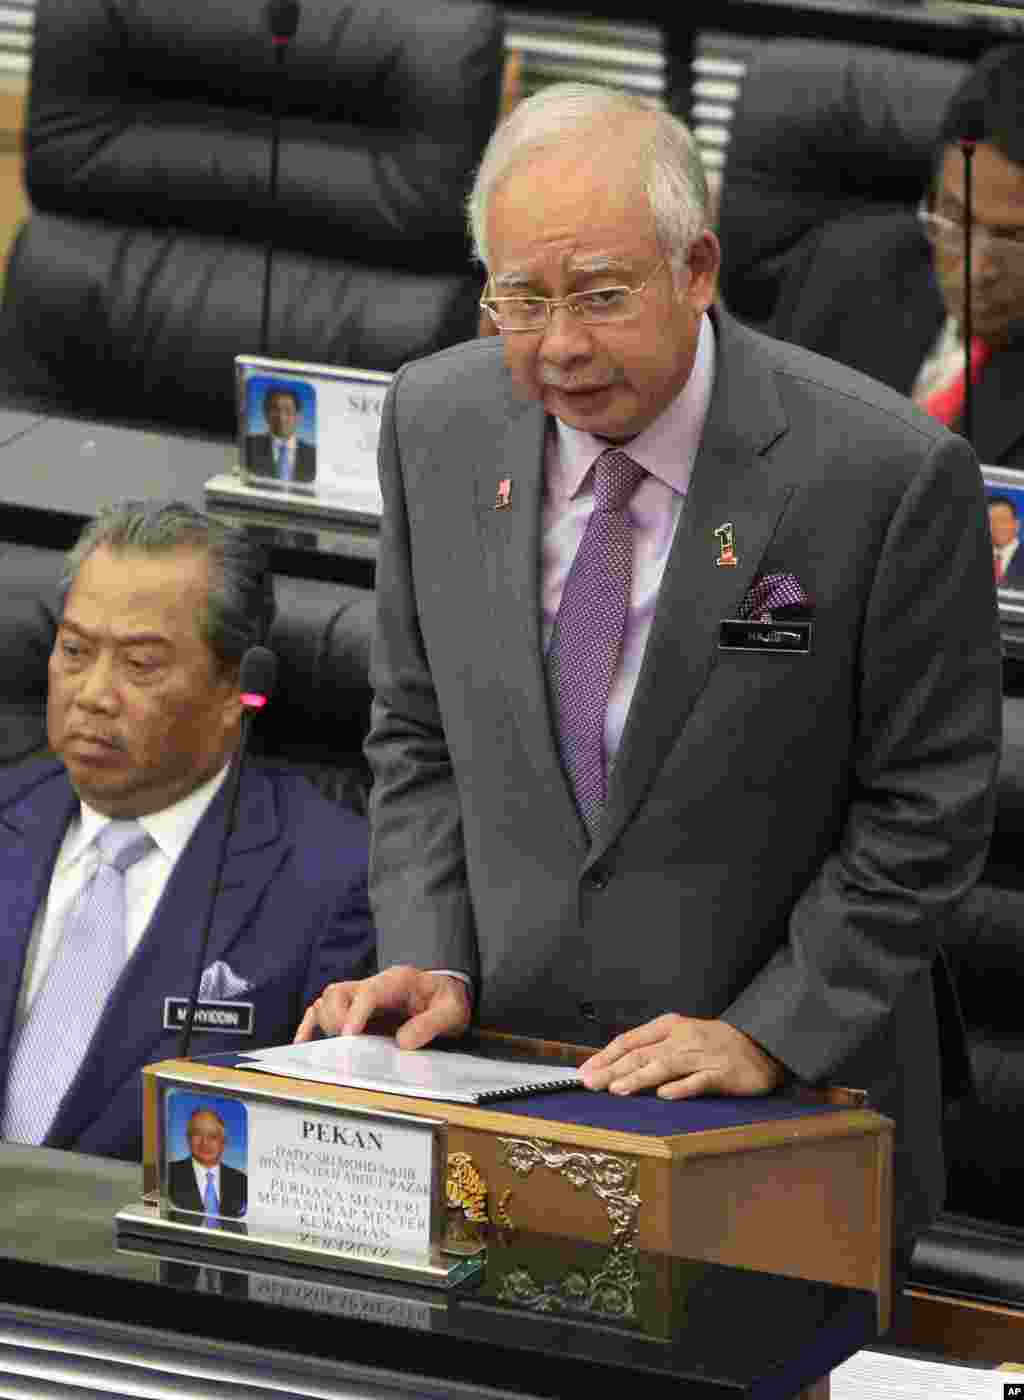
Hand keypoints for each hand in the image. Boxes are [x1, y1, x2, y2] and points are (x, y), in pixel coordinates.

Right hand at [294, 965, 471, 1048]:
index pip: (369, 992)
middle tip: (347, 1046)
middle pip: (339, 992)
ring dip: (325, 1022)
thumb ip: (431, 1023)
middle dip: (337, 1018)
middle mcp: (373, 985)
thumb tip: (402, 1042)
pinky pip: (323, 1011)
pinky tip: (302, 1043)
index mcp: (397, 981)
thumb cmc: (448, 1000)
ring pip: (328, 999)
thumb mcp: (452, 1011)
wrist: (447, 994)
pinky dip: (311, 1026)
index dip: (356, 1013)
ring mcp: (361, 996)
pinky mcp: (354, 1010)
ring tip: (336, 1047)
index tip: (349, 1036)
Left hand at [579, 1015, 785, 1098]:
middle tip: (589, 1083)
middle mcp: (682, 1039)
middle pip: (641, 1054)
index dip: (605, 1056)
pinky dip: (681, 1087)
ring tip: (617, 1088)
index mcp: (669, 1027)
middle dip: (612, 1069)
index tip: (584, 1071)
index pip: (630, 1040)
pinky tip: (664, 1095)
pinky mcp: (721, 1074)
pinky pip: (698, 1081)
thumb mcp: (680, 1037)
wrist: (760, 1045)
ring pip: (664, 1066)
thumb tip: (616, 1069)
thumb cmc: (714, 1044)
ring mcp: (701, 1056)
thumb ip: (652, 1049)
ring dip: (639, 1077)